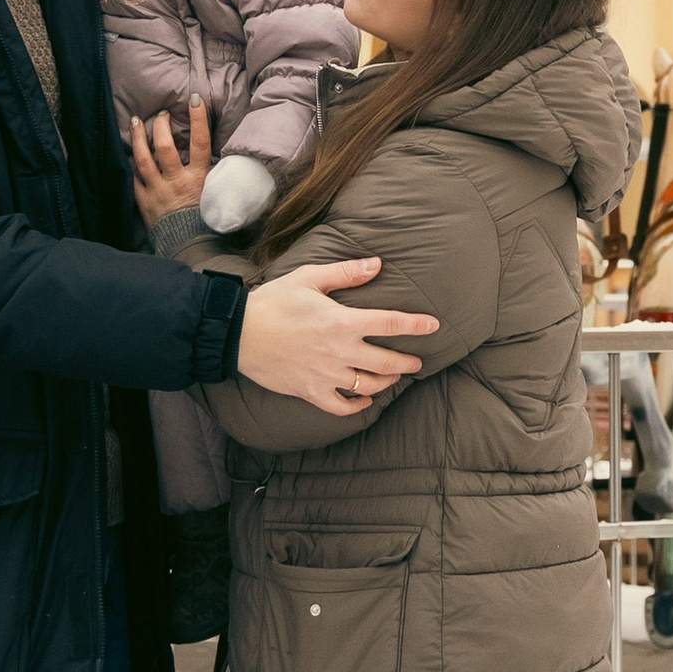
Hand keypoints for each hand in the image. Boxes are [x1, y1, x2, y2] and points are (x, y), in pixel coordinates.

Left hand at [129, 102, 210, 223]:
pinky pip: (134, 179)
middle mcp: (176, 182)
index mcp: (198, 178)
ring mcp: (157, 192)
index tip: (195, 99)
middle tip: (161, 113)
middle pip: (165, 147)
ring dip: (139, 138)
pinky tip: (129, 153)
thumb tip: (215, 152)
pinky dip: (132, 166)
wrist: (191, 247)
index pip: (199, 142)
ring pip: (143, 160)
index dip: (198, 119)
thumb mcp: (216, 193)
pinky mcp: (144, 201)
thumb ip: (212, 173)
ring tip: (137, 121)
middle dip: (162, 125)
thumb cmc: (207, 220)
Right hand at [238, 259, 438, 415]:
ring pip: (368, 385)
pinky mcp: (311, 391)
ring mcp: (326, 375)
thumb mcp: (309, 278)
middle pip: (387, 362)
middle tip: (417, 362)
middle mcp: (339, 352)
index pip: (390, 324)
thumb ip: (345, 273)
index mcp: (342, 322)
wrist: (239, 334)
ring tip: (393, 377)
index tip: (433, 325)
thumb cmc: (273, 302)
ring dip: (386, 382)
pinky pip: (341, 406)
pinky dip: (357, 405)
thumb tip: (376, 264)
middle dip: (407, 362)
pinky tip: (364, 399)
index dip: (415, 325)